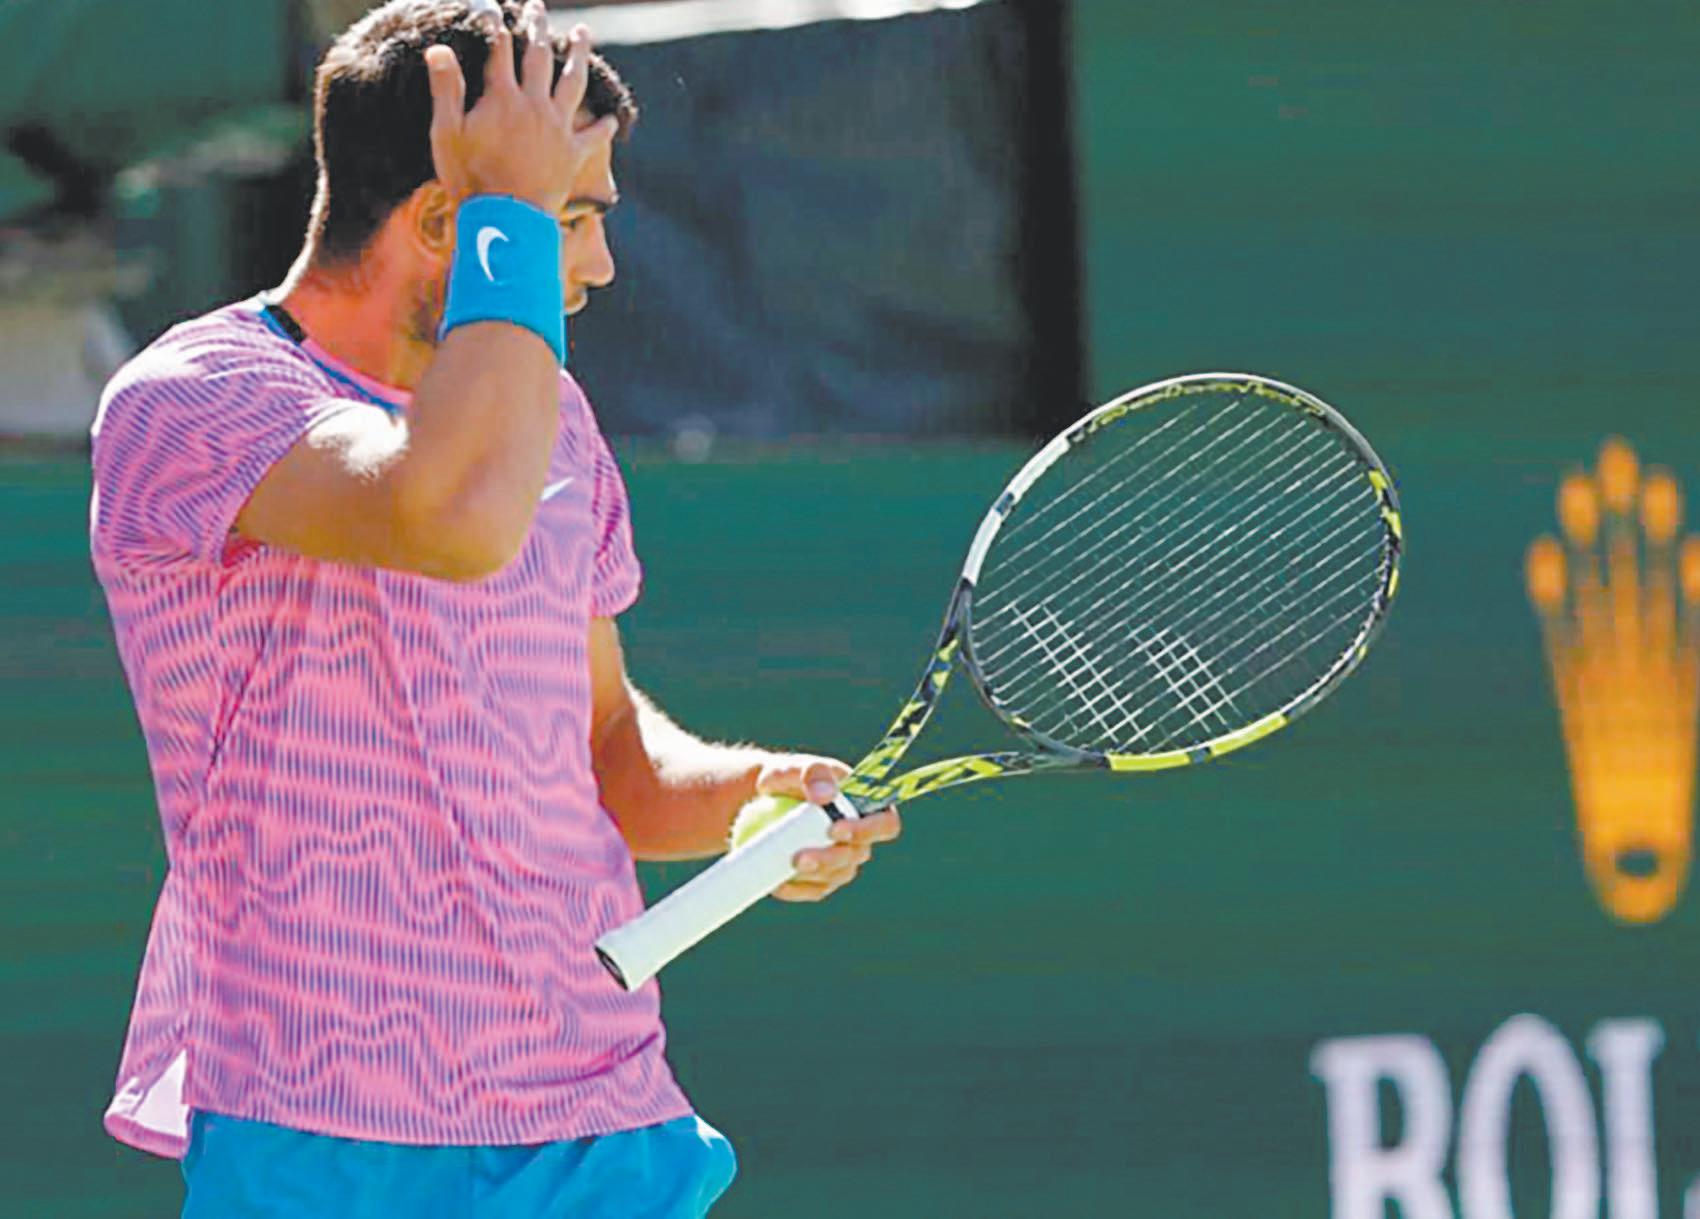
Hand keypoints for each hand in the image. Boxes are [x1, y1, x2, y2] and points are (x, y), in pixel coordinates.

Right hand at [423, 2, 617, 213]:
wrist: (507, 221)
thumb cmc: (470, 179)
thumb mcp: (446, 133)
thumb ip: (446, 89)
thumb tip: (439, 47)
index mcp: (502, 97)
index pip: (499, 49)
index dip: (495, 24)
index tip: (493, 5)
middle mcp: (534, 105)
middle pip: (538, 56)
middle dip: (537, 27)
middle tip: (537, 6)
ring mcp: (557, 129)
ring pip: (572, 82)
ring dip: (578, 55)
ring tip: (583, 33)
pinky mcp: (573, 155)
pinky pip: (594, 136)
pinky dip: (604, 126)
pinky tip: (614, 117)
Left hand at [754, 755, 901, 902]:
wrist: (757, 800)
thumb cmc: (783, 778)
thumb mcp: (793, 768)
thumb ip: (812, 773)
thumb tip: (826, 796)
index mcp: (865, 805)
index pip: (886, 823)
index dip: (868, 831)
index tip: (835, 830)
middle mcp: (858, 835)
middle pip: (859, 854)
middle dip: (831, 858)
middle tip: (801, 857)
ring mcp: (840, 858)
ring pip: (838, 874)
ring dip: (816, 875)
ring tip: (789, 864)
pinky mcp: (820, 877)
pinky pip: (815, 889)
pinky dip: (798, 889)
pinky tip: (779, 884)